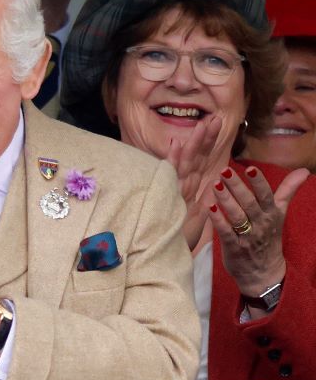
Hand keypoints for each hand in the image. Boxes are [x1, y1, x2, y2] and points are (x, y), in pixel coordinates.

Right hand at [164, 116, 222, 248]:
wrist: (161, 260)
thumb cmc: (176, 244)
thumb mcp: (196, 223)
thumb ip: (204, 203)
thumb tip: (213, 186)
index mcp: (189, 193)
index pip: (201, 164)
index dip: (208, 145)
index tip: (217, 127)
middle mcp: (180, 190)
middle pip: (195, 160)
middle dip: (204, 139)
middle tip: (216, 119)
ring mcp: (173, 194)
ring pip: (185, 165)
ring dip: (194, 144)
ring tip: (203, 125)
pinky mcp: (166, 200)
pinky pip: (171, 178)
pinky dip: (173, 162)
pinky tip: (176, 145)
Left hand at [210, 164, 308, 302]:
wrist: (264, 272)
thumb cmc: (269, 239)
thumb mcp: (280, 214)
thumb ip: (287, 191)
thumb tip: (303, 171)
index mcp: (272, 214)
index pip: (266, 194)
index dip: (259, 182)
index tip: (250, 168)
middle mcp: (261, 224)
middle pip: (249, 202)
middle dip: (237, 186)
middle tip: (224, 171)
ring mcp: (248, 236)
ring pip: (237, 215)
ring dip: (226, 200)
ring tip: (215, 185)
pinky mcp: (234, 248)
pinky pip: (226, 232)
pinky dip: (218, 220)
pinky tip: (209, 208)